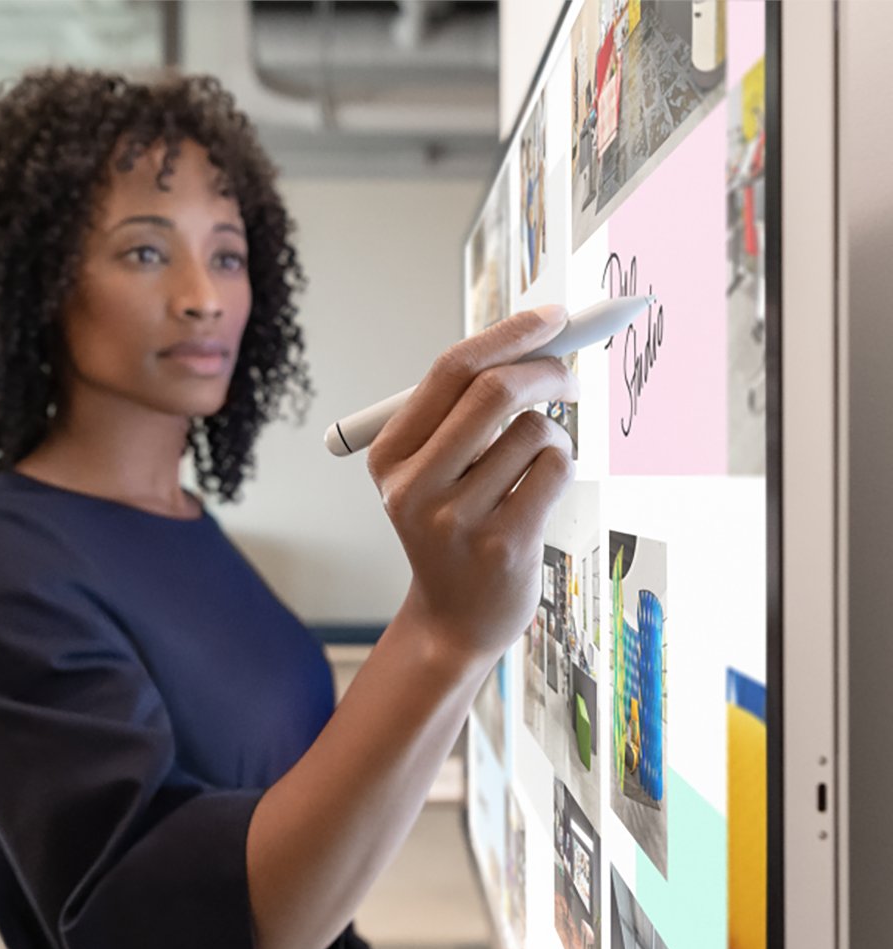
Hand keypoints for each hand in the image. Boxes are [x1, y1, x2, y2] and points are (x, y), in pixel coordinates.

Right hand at [367, 305, 577, 664]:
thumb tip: (538, 336)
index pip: (450, 370)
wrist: (453, 620)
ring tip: (534, 466)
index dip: (508, 333)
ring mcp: (458, 520)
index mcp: (390, 456)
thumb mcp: (432, 470)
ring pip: (534, 430)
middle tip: (569, 377)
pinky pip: (556, 468)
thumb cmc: (452, 527)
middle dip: (546, 369)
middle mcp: (414, 487)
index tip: (553, 317)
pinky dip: (561, 466)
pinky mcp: (504, 545)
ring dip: (551, 435)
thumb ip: (464, 410)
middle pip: (494, 390)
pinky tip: (539, 495)